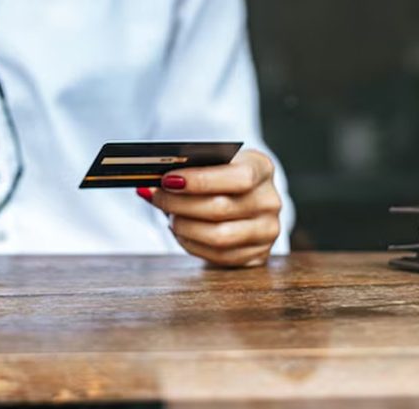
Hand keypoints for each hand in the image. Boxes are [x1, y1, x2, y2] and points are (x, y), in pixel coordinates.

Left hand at [136, 150, 281, 266]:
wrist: (245, 197)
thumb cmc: (221, 177)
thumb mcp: (211, 163)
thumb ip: (186, 171)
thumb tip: (148, 187)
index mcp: (262, 168)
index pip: (237, 177)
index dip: (200, 180)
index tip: (168, 179)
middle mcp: (270, 201)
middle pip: (221, 208)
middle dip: (180, 203)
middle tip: (156, 196)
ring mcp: (267, 231)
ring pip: (218, 236)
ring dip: (184, 226)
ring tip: (168, 214)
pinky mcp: (258, 255)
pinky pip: (218, 255)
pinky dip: (191, 243)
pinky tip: (180, 230)